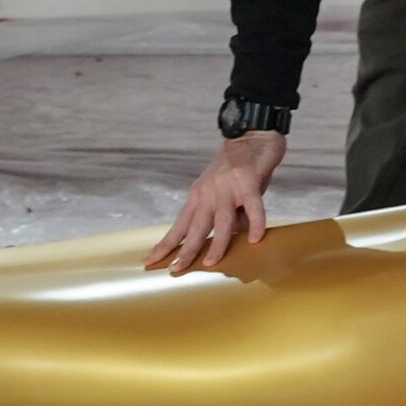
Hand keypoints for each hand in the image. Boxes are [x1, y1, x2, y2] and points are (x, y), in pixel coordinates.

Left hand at [148, 128, 286, 272]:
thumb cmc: (239, 166)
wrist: (252, 136)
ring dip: (216, 244)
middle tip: (176, 269)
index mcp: (198, 195)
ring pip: (221, 222)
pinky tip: (255, 238)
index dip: (166, 244)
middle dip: (185, 250)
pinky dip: (255, 224)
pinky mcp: (249, 183)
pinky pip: (252, 208)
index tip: (150, 260)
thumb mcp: (226, 192)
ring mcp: (228, 188)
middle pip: (195, 227)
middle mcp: (208, 193)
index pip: (179, 225)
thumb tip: (235, 235)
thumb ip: (227, 213)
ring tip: (210, 263)